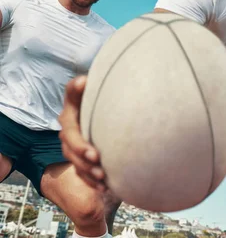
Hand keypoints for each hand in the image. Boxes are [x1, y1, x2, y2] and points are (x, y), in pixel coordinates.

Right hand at [58, 76, 107, 191]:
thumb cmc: (114, 101)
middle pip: (69, 135)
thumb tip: (87, 79)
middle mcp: (70, 121)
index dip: (75, 90)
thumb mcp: (110, 92)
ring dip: (86, 168)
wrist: (116, 121)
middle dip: (80, 147)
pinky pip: (80, 171)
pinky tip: (103, 186)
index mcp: (76, 102)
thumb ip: (102, 87)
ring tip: (102, 175)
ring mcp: (72, 141)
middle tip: (95, 156)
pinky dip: (91, 180)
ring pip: (72, 156)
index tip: (84, 85)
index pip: (72, 93)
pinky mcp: (80, 157)